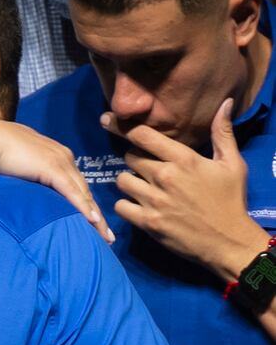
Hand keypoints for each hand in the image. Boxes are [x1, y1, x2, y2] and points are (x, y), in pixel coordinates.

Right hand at [0, 114, 114, 241]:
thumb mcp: (18, 166)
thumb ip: (28, 176)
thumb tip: (27, 191)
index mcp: (57, 156)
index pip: (76, 185)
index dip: (86, 205)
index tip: (93, 224)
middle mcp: (64, 158)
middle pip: (85, 191)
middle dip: (97, 215)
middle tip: (106, 236)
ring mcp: (60, 162)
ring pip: (84, 194)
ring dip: (96, 217)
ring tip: (104, 237)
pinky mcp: (52, 168)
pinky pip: (72, 193)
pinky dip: (83, 208)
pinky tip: (92, 221)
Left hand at [105, 99, 269, 278]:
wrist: (228, 241)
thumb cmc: (230, 201)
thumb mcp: (232, 164)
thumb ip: (222, 133)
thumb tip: (225, 103)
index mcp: (184, 159)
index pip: (143, 135)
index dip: (125, 128)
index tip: (111, 122)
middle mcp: (165, 176)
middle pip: (130, 157)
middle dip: (134, 160)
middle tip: (144, 167)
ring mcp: (154, 200)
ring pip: (122, 180)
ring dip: (128, 182)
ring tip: (140, 187)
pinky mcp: (147, 221)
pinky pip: (120, 206)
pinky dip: (125, 205)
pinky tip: (136, 206)